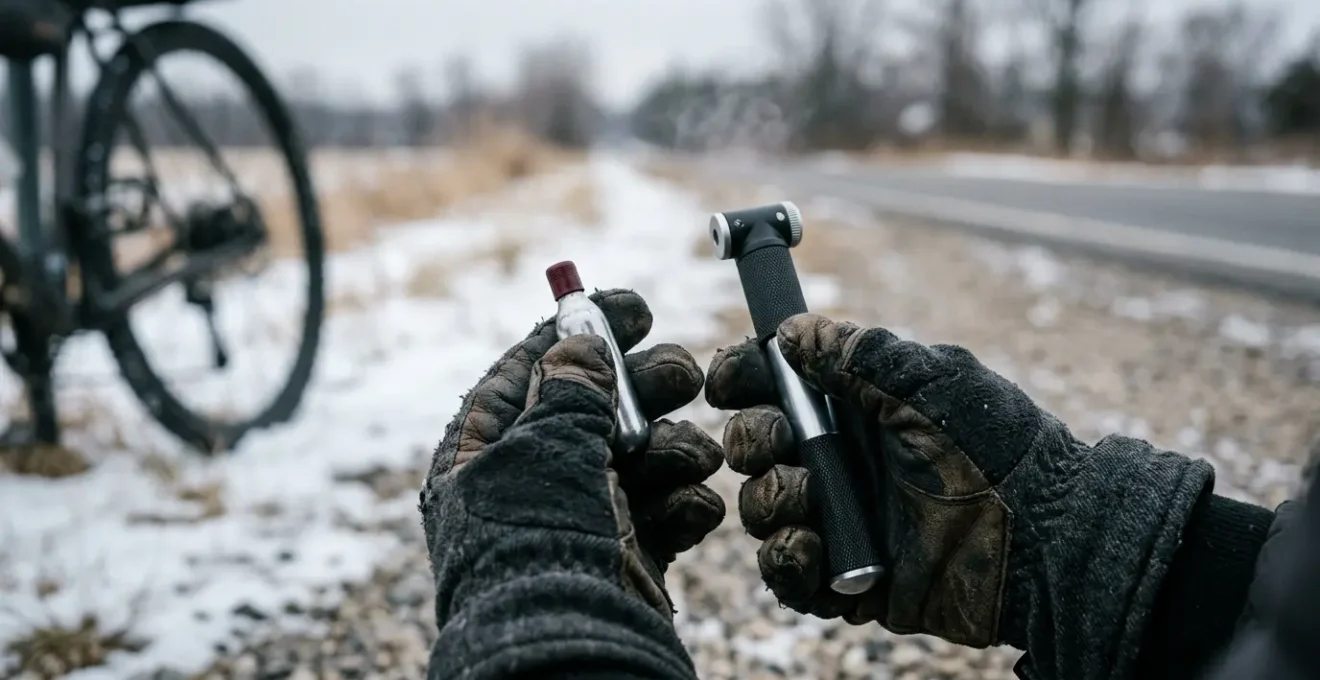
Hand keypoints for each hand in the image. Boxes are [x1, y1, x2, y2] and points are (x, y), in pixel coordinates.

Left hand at [421, 289, 725, 620]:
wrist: (565, 645)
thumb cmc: (535, 544)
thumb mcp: (543, 449)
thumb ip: (568, 390)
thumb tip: (578, 343)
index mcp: (485, 453)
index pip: (530, 371)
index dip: (580, 332)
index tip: (633, 306)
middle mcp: (531, 482)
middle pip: (595, 409)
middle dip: (644, 390)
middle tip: (682, 374)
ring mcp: (581, 519)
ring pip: (638, 458)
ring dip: (673, 448)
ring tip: (692, 455)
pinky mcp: (624, 555)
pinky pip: (662, 511)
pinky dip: (684, 504)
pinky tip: (693, 505)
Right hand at [706, 314, 1211, 676]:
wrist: (1043, 538)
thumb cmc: (995, 448)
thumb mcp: (927, 382)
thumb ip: (855, 353)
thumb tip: (790, 330)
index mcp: (854, 405)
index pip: (774, 384)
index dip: (742, 378)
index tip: (729, 382)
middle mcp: (839, 459)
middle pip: (754, 444)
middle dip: (752, 439)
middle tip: (780, 443)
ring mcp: (839, 519)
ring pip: (761, 508)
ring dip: (769, 499)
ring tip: (807, 501)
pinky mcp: (845, 578)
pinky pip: (785, 573)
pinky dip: (784, 559)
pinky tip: (809, 545)